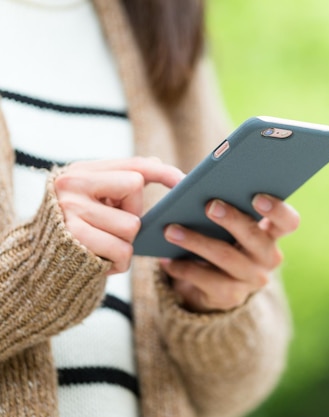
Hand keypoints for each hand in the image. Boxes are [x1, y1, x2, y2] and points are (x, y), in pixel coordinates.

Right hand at [54, 157, 184, 274]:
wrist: (37, 261)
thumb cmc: (76, 225)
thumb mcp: (94, 196)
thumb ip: (122, 180)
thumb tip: (158, 165)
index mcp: (81, 171)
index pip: (132, 164)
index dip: (163, 172)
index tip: (184, 182)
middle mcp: (72, 185)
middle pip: (134, 191)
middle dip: (132, 213)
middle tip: (111, 224)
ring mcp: (72, 210)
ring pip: (131, 226)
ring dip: (126, 243)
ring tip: (104, 244)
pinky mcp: (75, 238)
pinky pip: (122, 251)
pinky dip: (119, 261)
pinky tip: (102, 259)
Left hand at [159, 194, 299, 311]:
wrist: (214, 286)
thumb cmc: (221, 240)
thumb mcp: (229, 225)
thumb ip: (225, 205)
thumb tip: (199, 185)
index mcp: (273, 234)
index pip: (288, 222)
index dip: (277, 210)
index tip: (257, 196)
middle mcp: (268, 257)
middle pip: (255, 237)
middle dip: (233, 220)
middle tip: (210, 205)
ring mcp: (251, 279)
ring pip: (226, 257)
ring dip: (197, 241)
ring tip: (171, 229)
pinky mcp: (230, 296)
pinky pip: (205, 280)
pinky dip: (183, 267)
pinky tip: (166, 259)